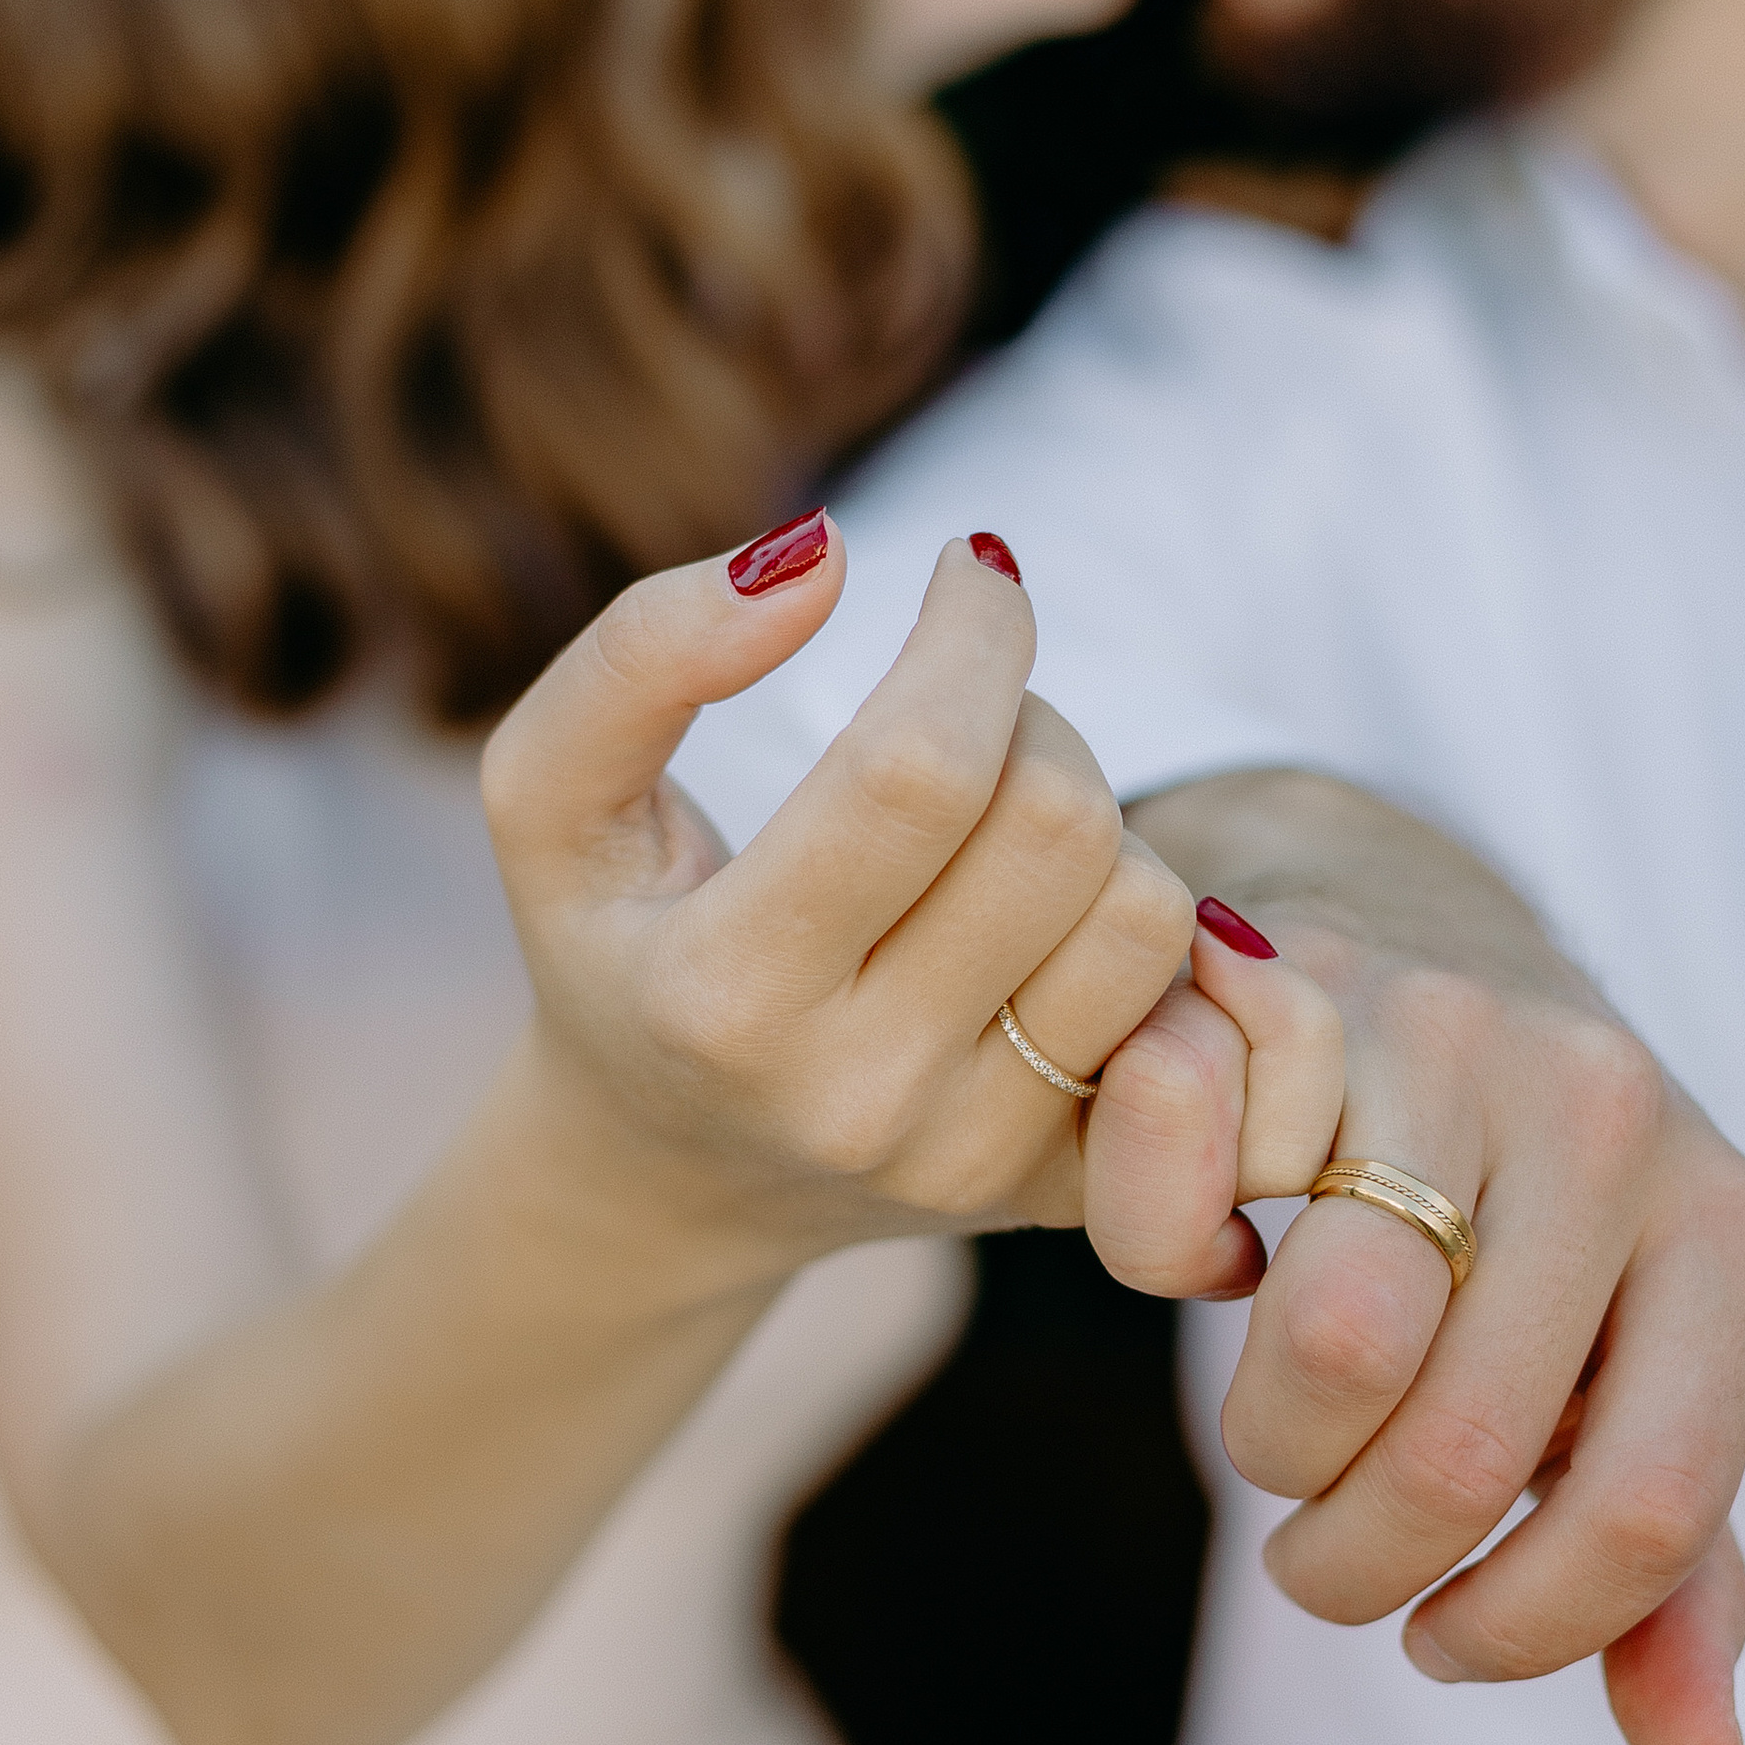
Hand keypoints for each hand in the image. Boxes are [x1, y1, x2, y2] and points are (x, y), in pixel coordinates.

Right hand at [482, 520, 1196, 1280]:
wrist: (671, 1176)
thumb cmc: (618, 945)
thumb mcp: (550, 802)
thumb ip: (642, 657)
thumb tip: (817, 553)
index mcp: (722, 997)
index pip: (920, 768)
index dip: (976, 634)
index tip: (974, 571)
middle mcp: (858, 1095)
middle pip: (1059, 823)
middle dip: (1032, 718)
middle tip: (972, 714)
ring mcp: (973, 1156)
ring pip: (1149, 912)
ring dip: (1094, 821)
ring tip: (1001, 824)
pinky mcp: (1065, 1191)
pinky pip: (1194, 1013)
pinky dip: (1144, 927)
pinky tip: (1054, 918)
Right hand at [1105, 772, 1744, 1744]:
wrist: (1388, 907)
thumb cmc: (1508, 1195)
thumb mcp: (1616, 1355)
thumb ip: (1664, 1563)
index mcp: (1722, 1218)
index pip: (1655, 1511)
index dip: (1526, 1627)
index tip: (1442, 1642)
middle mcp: (1606, 1107)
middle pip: (1465, 1451)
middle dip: (1354, 1560)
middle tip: (1322, 1552)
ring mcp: (1442, 1030)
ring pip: (1335, 1344)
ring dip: (1267, 1446)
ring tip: (1277, 1427)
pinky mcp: (1278, 978)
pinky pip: (1182, 1215)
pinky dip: (1161, 1261)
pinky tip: (1202, 1245)